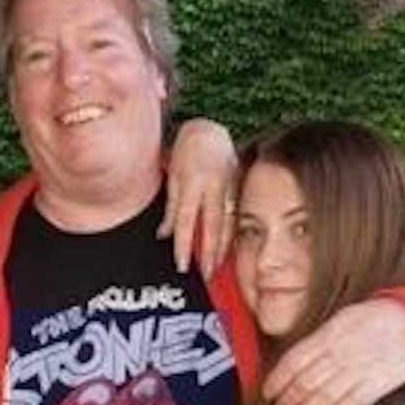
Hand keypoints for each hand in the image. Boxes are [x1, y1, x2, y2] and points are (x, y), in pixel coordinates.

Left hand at [158, 118, 236, 277]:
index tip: (182, 265)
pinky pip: (237, 216)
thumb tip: (164, 236)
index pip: (186, 221)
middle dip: (209, 253)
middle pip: (212, 226)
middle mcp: (213, 186)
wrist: (210, 130)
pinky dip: (233, 234)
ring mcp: (230, 187)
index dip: (183, 245)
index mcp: (192, 183)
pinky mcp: (240, 188)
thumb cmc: (186, 152)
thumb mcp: (172, 177)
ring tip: (216, 267)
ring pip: (228, 223)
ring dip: (223, 248)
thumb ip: (171, 207)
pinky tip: (230, 249)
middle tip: (205, 274)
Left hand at [263, 298, 404, 404]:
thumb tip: (288, 364)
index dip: (277, 380)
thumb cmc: (366, 321)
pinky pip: (352, 404)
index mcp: (326, 336)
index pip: (294, 361)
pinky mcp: (377, 385)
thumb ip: (314, 341)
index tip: (268, 392)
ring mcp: (358, 371)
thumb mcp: (335, 321)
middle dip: (288, 400)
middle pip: (306, 383)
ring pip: (325, 397)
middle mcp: (340, 355)